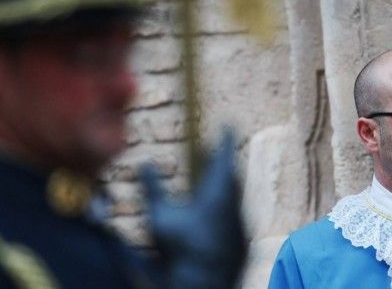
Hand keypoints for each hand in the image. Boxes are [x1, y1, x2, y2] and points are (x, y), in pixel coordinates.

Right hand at [139, 131, 246, 288]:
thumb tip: (144, 162)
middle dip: (223, 161)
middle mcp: (235, 206)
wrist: (202, 284)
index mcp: (217, 193)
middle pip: (232, 176)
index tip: (229, 123)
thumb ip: (152, 187)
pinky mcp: (243, 241)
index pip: (224, 157)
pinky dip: (228, 207)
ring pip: (237, 196)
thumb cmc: (180, 249)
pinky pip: (238, 216)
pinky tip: (216, 215)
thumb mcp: (160, 216)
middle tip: (215, 151)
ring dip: (226, 185)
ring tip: (214, 179)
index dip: (226, 139)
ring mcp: (241, 224)